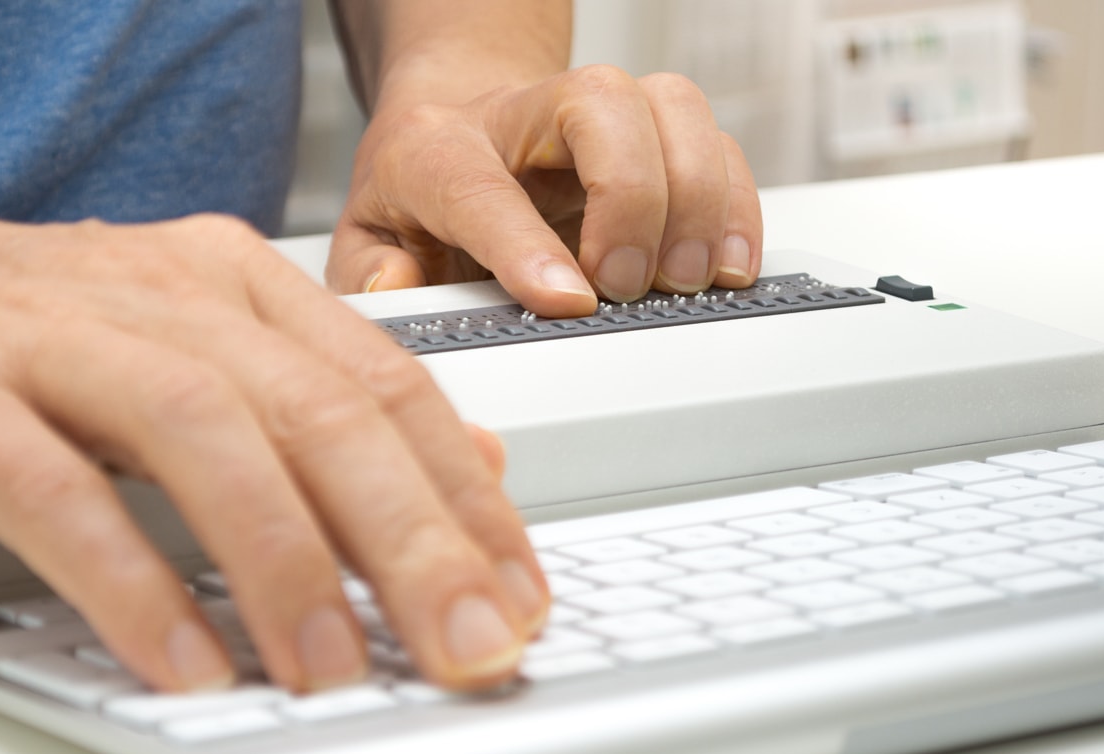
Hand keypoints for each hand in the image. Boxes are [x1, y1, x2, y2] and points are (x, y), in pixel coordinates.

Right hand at [0, 174, 547, 692]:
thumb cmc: (38, 328)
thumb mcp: (202, 343)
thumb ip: (328, 398)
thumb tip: (468, 462)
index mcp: (234, 282)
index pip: (386, 385)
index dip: (466, 494)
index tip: (517, 587)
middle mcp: (164, 297)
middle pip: (320, 411)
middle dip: (412, 536)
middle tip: (470, 640)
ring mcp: (56, 338)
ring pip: (205, 436)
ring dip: (286, 561)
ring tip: (336, 669)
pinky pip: (56, 492)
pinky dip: (131, 583)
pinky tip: (187, 663)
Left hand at [326, 65, 762, 316]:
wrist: (456, 127)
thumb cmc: (418, 193)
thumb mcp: (367, 239)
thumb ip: (370, 272)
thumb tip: (398, 286)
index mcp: (437, 148)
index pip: (480, 187)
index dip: (524, 246)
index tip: (567, 301)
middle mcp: (523, 114)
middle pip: (598, 102)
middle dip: (630, 197)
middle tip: (626, 284)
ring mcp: (596, 115)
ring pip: (670, 105)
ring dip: (697, 196)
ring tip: (687, 279)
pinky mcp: (653, 133)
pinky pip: (717, 142)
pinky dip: (736, 204)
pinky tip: (726, 265)